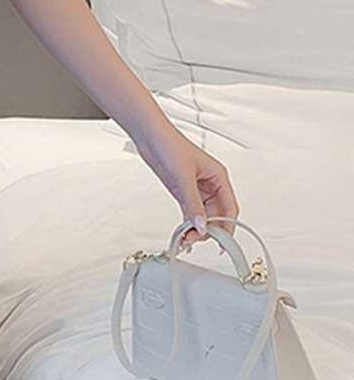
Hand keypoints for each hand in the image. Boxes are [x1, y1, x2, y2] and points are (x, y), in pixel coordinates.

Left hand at [132, 125, 239, 250]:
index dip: (227, 227)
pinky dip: (187, 222)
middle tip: (194, 240)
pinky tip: (182, 232)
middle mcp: (211, 184)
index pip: (230, 209)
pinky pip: (190, 210)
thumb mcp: (183, 178)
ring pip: (202, 215)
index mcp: (219, 177)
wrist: (149, 136)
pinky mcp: (182, 190)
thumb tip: (201, 226)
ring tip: (185, 239)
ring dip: (196, 228)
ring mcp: (196, 188)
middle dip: (208, 230)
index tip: (221, 244)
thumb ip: (192, 204)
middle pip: (216, 215)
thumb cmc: (169, 146)